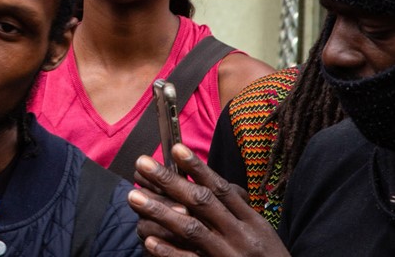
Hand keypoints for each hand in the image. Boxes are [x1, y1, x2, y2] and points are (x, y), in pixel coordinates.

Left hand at [127, 144, 289, 256]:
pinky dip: (169, 251)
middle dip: (170, 181)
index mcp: (252, 221)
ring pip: (192, 229)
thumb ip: (237, 209)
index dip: (197, 168)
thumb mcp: (261, 231)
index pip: (221, 188)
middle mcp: (240, 236)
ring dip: (160, 211)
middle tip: (142, 164)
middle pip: (202, 202)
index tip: (175, 148)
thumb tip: (207, 181)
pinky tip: (149, 240)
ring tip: (134, 196)